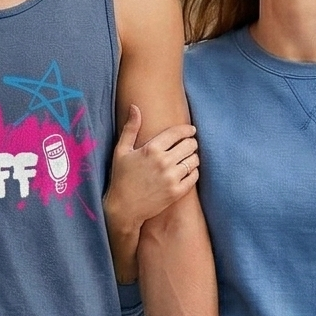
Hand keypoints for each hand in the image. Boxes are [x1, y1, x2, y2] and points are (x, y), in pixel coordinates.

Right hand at [103, 106, 199, 234]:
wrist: (124, 208)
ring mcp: (171, 178)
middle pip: (190, 145)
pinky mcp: (177, 192)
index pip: (178, 133)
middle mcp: (163, 162)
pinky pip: (194, 176)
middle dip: (191, 142)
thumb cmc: (121, 178)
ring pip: (194, 160)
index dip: (187, 130)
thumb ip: (130, 128)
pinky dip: (193, 172)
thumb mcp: (121, 151)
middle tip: (189, 144)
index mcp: (151, 149)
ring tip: (188, 158)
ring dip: (193, 157)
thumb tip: (135, 107)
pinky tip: (187, 171)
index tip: (191, 130)